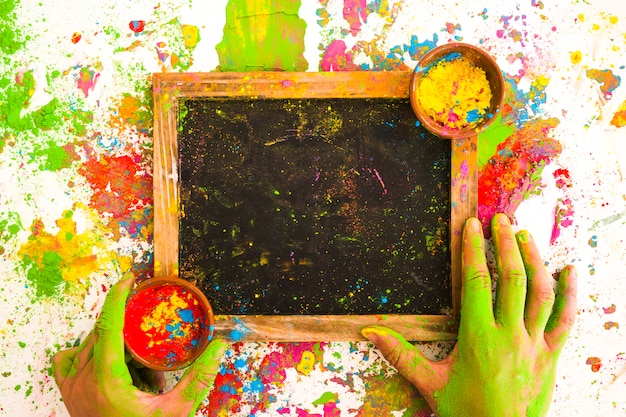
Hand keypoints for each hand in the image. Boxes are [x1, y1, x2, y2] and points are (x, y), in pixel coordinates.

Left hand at [53, 273, 227, 416]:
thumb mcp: (177, 411)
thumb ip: (199, 378)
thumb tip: (220, 345)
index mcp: (107, 382)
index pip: (109, 327)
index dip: (118, 299)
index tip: (129, 280)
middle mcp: (84, 382)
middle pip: (102, 335)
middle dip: (129, 333)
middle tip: (152, 351)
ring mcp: (73, 389)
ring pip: (87, 345)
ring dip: (113, 343)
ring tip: (137, 367)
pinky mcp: (69, 396)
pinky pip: (67, 360)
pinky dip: (84, 351)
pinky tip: (104, 359)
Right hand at [362, 214, 576, 416]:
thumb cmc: (466, 413)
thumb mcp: (429, 383)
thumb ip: (400, 354)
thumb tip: (370, 332)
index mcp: (479, 338)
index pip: (477, 283)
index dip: (474, 251)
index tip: (472, 227)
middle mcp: (510, 336)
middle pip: (512, 280)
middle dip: (506, 245)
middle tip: (501, 220)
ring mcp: (534, 344)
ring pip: (540, 294)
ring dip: (534, 261)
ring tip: (525, 236)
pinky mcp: (551, 355)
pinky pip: (565, 320)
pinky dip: (569, 294)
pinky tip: (570, 271)